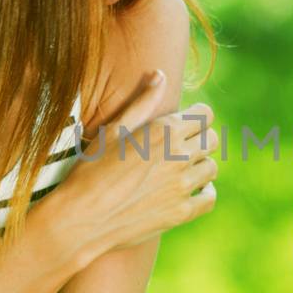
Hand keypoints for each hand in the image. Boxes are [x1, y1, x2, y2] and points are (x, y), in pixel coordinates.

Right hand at [56, 70, 219, 259]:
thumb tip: (160, 75)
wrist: (80, 218)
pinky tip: (192, 190)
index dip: (198, 116)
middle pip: (212, 140)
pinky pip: (209, 198)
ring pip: (211, 168)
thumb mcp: (113, 130)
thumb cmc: (91, 170)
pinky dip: (205, 192)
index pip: (205, 115)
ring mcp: (182, 186)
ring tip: (183, 168)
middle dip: (199, 139)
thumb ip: (142, 102)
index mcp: (165, 131)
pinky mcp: (181, 212)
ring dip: (200, 165)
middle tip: (182, 145)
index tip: (188, 122)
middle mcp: (179, 156)